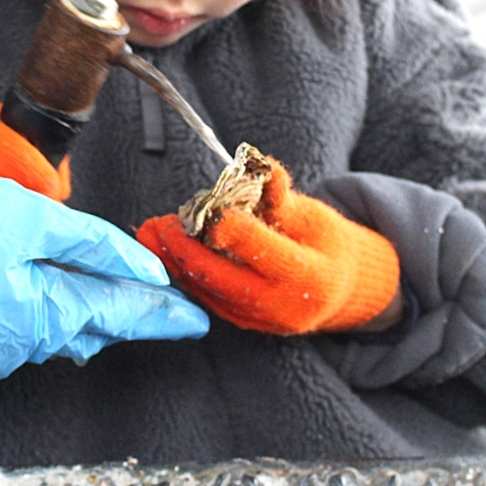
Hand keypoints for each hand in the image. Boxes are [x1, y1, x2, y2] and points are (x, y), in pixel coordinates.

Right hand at [0, 175, 209, 386]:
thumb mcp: (13, 214)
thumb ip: (83, 243)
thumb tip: (139, 268)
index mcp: (38, 313)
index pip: (118, 314)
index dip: (160, 313)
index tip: (195, 319)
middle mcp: (15, 349)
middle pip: (86, 328)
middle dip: (123, 314)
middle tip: (159, 303)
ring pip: (47, 333)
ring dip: (75, 312)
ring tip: (101, 294)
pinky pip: (9, 337)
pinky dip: (28, 315)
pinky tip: (24, 293)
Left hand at [137, 160, 399, 334]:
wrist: (337, 290)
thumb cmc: (325, 244)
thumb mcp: (312, 215)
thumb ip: (280, 195)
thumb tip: (260, 163)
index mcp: (308, 276)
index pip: (262, 252)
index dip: (232, 230)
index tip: (210, 207)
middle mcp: (281, 306)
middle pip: (221, 277)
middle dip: (185, 249)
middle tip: (160, 223)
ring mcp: (259, 320)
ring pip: (205, 290)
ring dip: (173, 261)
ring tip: (148, 234)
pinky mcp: (240, 322)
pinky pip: (205, 297)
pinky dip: (182, 272)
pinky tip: (163, 250)